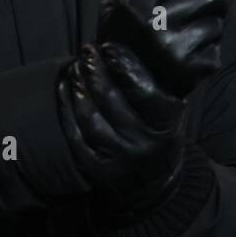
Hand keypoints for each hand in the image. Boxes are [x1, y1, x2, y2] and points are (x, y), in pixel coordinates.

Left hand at [58, 41, 186, 217]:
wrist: (154, 188)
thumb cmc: (160, 138)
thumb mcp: (171, 117)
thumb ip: (158, 91)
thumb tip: (128, 52)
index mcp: (166, 127)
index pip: (146, 92)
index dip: (126, 68)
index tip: (110, 48)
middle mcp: (143, 144)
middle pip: (113, 102)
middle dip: (97, 72)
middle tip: (88, 51)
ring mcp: (118, 158)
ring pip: (91, 118)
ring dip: (80, 88)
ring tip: (75, 67)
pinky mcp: (96, 169)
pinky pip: (76, 136)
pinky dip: (67, 109)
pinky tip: (64, 88)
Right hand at [98, 0, 228, 97]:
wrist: (121, 89)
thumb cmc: (120, 37)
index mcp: (134, 3)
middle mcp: (153, 24)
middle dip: (204, 0)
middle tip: (191, 14)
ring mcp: (173, 49)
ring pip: (216, 19)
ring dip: (209, 25)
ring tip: (187, 37)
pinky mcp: (191, 71)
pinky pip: (217, 48)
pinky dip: (209, 52)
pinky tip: (190, 58)